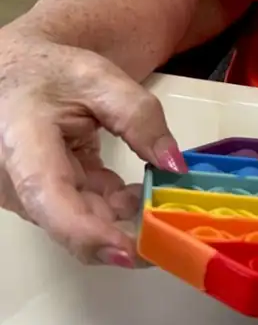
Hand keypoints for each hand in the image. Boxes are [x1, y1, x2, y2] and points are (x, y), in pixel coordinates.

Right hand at [0, 30, 185, 264]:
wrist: (15, 74)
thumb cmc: (50, 73)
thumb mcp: (101, 81)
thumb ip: (140, 117)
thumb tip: (175, 166)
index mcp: (23, 143)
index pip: (49, 196)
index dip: (88, 232)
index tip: (130, 251)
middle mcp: (14, 178)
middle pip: (68, 220)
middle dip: (121, 232)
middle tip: (172, 229)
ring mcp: (25, 193)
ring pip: (77, 220)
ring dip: (120, 216)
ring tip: (160, 197)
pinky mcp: (40, 198)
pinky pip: (79, 211)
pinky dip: (111, 206)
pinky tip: (137, 192)